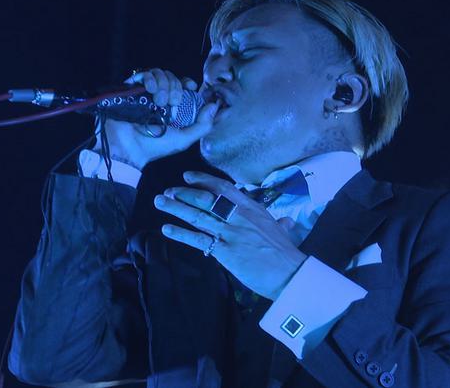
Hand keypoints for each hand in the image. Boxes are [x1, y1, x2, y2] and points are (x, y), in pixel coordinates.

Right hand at [92, 68, 220, 169]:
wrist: (128, 147)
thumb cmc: (155, 146)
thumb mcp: (184, 139)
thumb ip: (203, 125)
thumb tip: (215, 105)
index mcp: (171, 108)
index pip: (183, 87)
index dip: (188, 84)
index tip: (192, 87)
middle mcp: (158, 98)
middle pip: (174, 79)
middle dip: (176, 88)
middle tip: (171, 103)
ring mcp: (144, 93)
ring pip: (160, 73)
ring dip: (164, 85)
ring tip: (158, 101)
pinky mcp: (131, 88)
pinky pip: (144, 73)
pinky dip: (150, 78)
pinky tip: (150, 90)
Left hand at [153, 171, 307, 300]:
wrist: (289, 273)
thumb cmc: (286, 254)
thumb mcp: (282, 232)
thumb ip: (280, 224)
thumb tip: (287, 222)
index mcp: (252, 208)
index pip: (222, 187)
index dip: (202, 180)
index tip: (187, 176)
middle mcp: (238, 216)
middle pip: (205, 199)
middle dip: (183, 193)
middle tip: (168, 191)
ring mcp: (229, 232)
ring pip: (198, 215)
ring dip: (176, 207)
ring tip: (159, 202)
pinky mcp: (224, 250)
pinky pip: (198, 239)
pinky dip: (180, 233)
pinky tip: (166, 229)